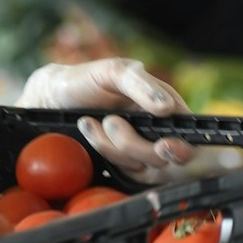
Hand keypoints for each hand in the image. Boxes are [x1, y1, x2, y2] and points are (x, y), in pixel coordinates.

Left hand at [17, 58, 242, 186]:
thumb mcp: (115, 72)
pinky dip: (102, 149)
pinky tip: (89, 130)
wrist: (52, 97)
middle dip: (134, 144)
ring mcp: (139, 149)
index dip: (183, 148)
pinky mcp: (121, 162)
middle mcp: (158, 131)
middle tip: (111, 122)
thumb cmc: (87, 79)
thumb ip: (143, 85)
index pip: (190, 136)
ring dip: (112, 144)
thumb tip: (167, 108)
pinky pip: (122, 170)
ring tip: (92, 122)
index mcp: (167, 108)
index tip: (164, 146)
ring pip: (142, 166)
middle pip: (165, 158)